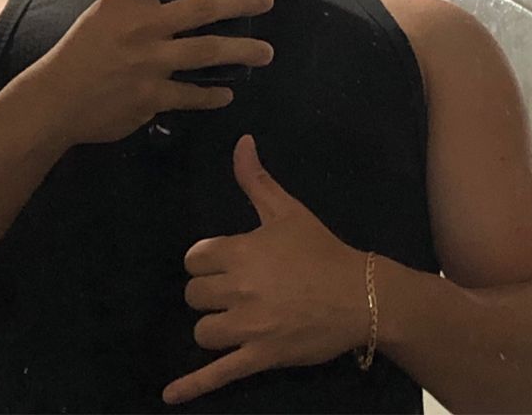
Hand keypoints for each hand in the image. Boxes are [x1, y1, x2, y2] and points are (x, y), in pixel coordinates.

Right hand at [25, 0, 274, 146]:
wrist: (54, 100)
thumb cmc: (78, 51)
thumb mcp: (103, 13)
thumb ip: (136, 2)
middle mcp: (144, 26)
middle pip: (203, 7)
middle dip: (241, 1)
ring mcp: (151, 62)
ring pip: (208, 51)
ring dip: (242, 51)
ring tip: (266, 52)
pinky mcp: (153, 96)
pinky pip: (192, 94)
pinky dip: (212, 95)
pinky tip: (226, 94)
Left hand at [162, 134, 368, 405]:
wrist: (360, 295)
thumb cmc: (321, 250)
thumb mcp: (287, 210)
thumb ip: (255, 179)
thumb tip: (241, 141)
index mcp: (240, 251)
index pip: (195, 258)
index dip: (206, 261)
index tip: (222, 263)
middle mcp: (237, 289)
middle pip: (194, 294)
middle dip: (209, 292)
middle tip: (234, 290)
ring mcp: (247, 326)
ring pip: (202, 330)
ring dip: (212, 325)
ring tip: (232, 319)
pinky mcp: (259, 356)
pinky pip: (218, 373)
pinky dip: (192, 386)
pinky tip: (171, 395)